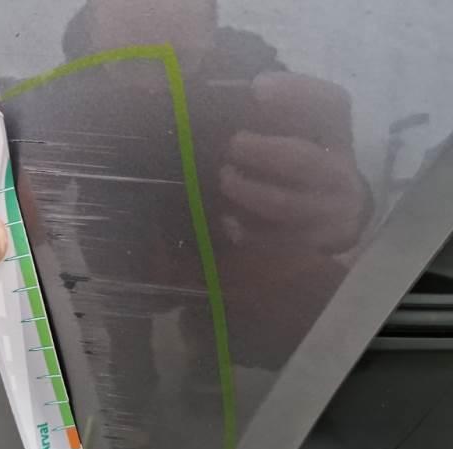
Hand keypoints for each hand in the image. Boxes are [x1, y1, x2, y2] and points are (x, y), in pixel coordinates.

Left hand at [220, 72, 368, 251]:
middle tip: (233, 144)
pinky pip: (272, 240)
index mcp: (338, 136)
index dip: (296, 93)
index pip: (330, 106)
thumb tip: (235, 93)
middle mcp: (339, 174)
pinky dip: (246, 230)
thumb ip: (278, 113)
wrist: (339, 217)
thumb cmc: (307, 164)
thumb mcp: (304, 133)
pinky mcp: (308, 245)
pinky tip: (226, 220)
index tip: (256, 87)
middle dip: (263, 151)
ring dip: (249, 191)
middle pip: (303, 161)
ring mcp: (325, 213)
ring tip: (224, 178)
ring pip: (284, 204)